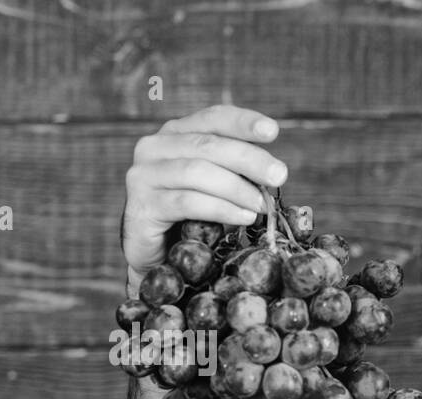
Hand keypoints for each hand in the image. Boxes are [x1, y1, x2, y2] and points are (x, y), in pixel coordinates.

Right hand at [122, 104, 288, 292]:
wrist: (159, 255)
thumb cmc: (195, 218)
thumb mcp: (219, 188)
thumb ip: (238, 173)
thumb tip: (274, 171)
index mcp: (175, 134)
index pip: (212, 118)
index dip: (242, 122)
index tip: (272, 131)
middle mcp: (154, 147)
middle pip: (208, 145)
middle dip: (249, 159)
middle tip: (279, 175)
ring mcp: (143, 175)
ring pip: (197, 172)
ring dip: (237, 188)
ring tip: (263, 205)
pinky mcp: (141, 206)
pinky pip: (187, 203)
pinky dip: (221, 209)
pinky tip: (244, 216)